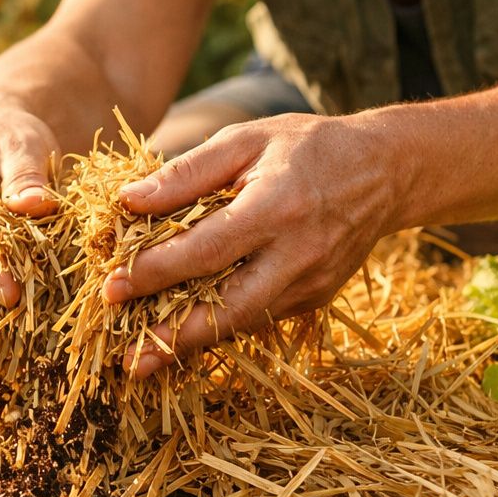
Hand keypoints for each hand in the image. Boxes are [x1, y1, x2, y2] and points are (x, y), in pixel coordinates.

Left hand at [103, 114, 399, 377]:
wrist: (386, 170)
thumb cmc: (306, 146)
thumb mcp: (246, 139)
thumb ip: (186, 172)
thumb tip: (129, 202)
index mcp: (277, 207)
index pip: (206, 250)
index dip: (156, 272)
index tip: (112, 286)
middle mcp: (299, 254)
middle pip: (229, 309)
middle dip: (174, 336)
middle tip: (127, 354)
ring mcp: (313, 283)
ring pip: (244, 322)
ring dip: (194, 343)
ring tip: (145, 357)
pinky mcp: (317, 298)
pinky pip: (261, 317)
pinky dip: (223, 328)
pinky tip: (186, 334)